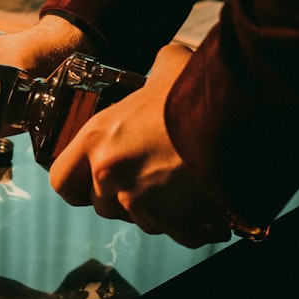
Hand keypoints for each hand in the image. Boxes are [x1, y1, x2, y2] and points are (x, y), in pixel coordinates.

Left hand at [48, 44, 231, 247]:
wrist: (236, 116)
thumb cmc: (196, 90)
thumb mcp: (167, 67)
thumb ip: (154, 70)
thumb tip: (164, 64)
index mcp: (97, 138)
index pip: (62, 181)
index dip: (78, 184)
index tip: (94, 179)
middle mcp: (110, 173)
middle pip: (103, 206)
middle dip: (124, 198)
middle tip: (151, 177)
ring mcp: (140, 202)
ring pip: (142, 221)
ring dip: (160, 211)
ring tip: (182, 184)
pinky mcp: (174, 223)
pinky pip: (178, 233)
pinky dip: (193, 224)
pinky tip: (205, 201)